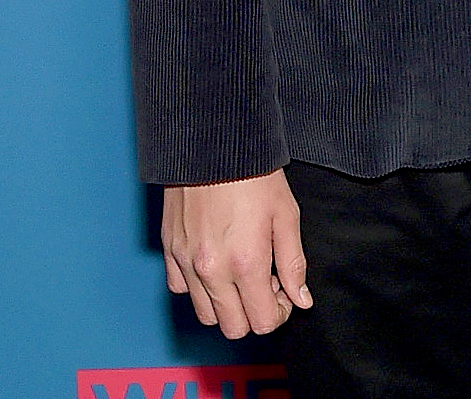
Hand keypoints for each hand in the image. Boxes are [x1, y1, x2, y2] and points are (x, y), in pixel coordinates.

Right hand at [161, 170, 311, 337]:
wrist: (215, 143)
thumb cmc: (255, 175)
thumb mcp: (287, 215)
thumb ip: (294, 262)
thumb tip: (301, 300)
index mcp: (246, 263)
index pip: (262, 322)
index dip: (279, 312)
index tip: (284, 292)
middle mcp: (211, 271)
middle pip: (233, 327)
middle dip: (254, 312)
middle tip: (265, 281)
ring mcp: (186, 263)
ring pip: (206, 315)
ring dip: (226, 304)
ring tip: (241, 271)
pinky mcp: (169, 252)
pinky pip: (180, 289)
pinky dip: (198, 286)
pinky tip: (215, 262)